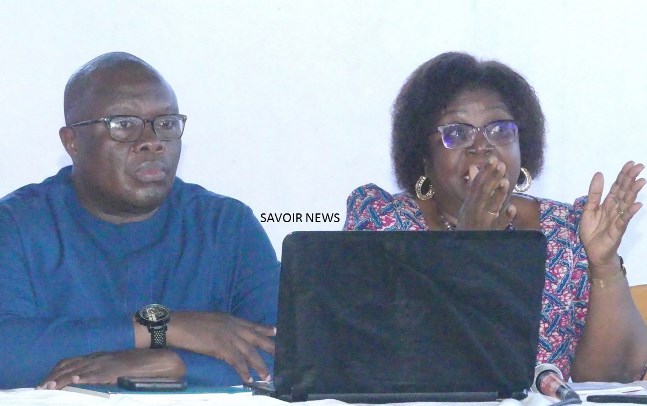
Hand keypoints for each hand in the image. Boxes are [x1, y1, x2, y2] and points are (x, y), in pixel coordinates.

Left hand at [37, 349, 184, 389]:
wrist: (151, 361)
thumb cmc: (132, 367)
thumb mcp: (111, 367)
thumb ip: (98, 372)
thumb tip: (83, 382)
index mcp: (95, 357)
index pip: (69, 362)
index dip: (55, 372)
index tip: (43, 382)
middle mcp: (96, 358)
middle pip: (68, 366)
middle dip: (52, 377)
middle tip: (39, 388)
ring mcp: (103, 364)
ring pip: (77, 370)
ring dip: (60, 380)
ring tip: (47, 388)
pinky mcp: (110, 371)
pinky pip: (93, 374)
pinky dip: (81, 378)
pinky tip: (72, 382)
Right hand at [167, 311, 275, 382]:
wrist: (177, 324)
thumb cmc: (189, 322)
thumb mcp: (211, 320)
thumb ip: (222, 326)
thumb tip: (226, 333)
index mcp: (230, 319)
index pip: (251, 324)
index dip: (264, 329)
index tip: (275, 331)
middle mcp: (232, 327)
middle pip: (256, 338)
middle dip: (269, 347)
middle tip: (280, 354)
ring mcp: (228, 336)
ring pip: (249, 353)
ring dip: (259, 365)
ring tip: (267, 375)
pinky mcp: (221, 347)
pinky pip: (236, 361)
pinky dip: (244, 371)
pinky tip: (249, 379)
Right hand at [456, 157, 516, 229]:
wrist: (463, 249)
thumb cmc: (467, 224)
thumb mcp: (467, 205)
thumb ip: (472, 187)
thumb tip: (473, 167)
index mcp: (470, 203)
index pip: (477, 184)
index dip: (485, 171)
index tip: (493, 158)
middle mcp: (475, 210)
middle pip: (484, 192)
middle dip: (492, 178)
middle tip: (501, 165)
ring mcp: (483, 221)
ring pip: (491, 206)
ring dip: (498, 194)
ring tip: (505, 181)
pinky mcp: (491, 233)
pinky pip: (498, 225)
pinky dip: (505, 217)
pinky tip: (512, 208)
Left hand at [580, 161, 644, 273]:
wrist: (593, 252)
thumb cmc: (592, 231)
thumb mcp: (589, 209)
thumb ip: (594, 193)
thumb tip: (599, 173)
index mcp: (608, 204)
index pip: (617, 187)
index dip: (623, 175)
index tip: (631, 163)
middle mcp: (615, 209)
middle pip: (624, 192)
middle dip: (630, 179)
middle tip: (639, 167)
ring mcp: (618, 219)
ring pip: (626, 203)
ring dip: (633, 192)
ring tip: (641, 181)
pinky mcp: (617, 230)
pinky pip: (624, 220)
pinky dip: (630, 212)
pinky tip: (638, 204)